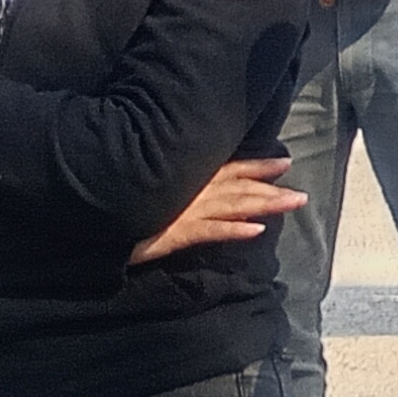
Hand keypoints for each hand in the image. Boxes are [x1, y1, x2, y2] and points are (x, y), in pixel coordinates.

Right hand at [133, 156, 304, 263]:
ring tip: (293, 203)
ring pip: (233, 205)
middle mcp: (192, 190)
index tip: (285, 163)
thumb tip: (199, 183)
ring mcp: (185, 211)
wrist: (95, 215)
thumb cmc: (122, 199)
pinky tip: (256, 231)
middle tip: (302, 194)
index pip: (229, 169)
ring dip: (265, 204)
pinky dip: (234, 230)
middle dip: (271, 188)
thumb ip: (177, 183)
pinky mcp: (174, 233)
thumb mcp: (155, 185)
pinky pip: (209, 231)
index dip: (257, 166)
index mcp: (188, 177)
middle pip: (239, 187)